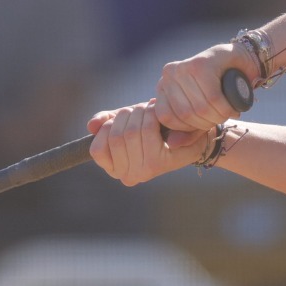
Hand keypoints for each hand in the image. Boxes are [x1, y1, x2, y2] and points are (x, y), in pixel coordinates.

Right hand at [87, 103, 208, 186]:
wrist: (194, 136)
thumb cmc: (157, 129)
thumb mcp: (128, 123)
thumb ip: (107, 123)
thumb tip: (91, 125)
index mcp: (116, 170)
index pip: (97, 149)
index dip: (107, 126)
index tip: (124, 115)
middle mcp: (127, 177)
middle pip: (115, 135)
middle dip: (127, 114)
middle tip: (142, 108)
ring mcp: (142, 172)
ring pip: (130, 131)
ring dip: (140, 112)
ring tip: (151, 109)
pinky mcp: (158, 163)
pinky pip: (146, 129)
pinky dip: (150, 115)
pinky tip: (156, 113)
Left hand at [152, 44, 253, 133]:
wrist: (238, 60)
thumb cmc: (217, 89)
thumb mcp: (199, 113)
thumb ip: (186, 131)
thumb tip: (172, 144)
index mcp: (163, 86)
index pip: (166, 117)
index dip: (187, 127)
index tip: (203, 124)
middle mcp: (169, 75)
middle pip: (185, 114)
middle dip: (206, 123)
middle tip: (220, 119)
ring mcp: (183, 68)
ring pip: (200, 107)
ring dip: (218, 117)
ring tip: (227, 113)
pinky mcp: (201, 64)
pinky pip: (213, 98)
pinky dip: (225, 108)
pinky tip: (232, 108)